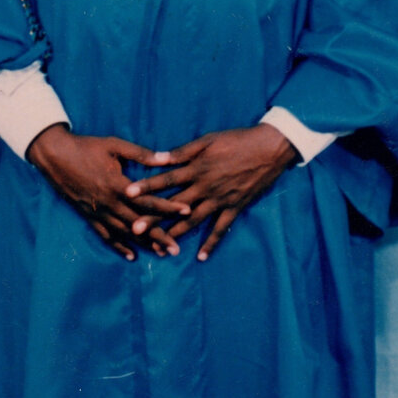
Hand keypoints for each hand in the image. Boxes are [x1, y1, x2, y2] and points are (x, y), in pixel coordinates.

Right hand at [27, 125, 188, 260]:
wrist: (54, 155)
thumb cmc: (86, 147)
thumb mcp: (114, 145)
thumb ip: (141, 154)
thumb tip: (167, 158)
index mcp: (118, 185)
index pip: (148, 200)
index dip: (168, 207)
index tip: (187, 211)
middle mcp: (108, 203)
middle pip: (138, 223)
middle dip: (159, 236)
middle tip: (176, 249)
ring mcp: (97, 212)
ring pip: (123, 233)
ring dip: (142, 245)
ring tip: (160, 254)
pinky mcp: (87, 216)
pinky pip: (104, 235)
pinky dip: (118, 246)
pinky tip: (131, 255)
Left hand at [124, 125, 297, 260]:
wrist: (270, 148)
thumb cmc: (238, 139)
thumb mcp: (209, 139)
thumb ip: (183, 151)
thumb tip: (158, 157)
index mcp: (197, 168)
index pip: (166, 179)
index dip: (147, 186)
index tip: (127, 193)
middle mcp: (205, 186)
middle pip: (174, 204)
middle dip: (153, 217)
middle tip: (134, 229)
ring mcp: (220, 199)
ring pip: (193, 220)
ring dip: (175, 233)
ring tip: (159, 247)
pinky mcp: (235, 208)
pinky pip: (221, 229)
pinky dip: (211, 243)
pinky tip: (200, 257)